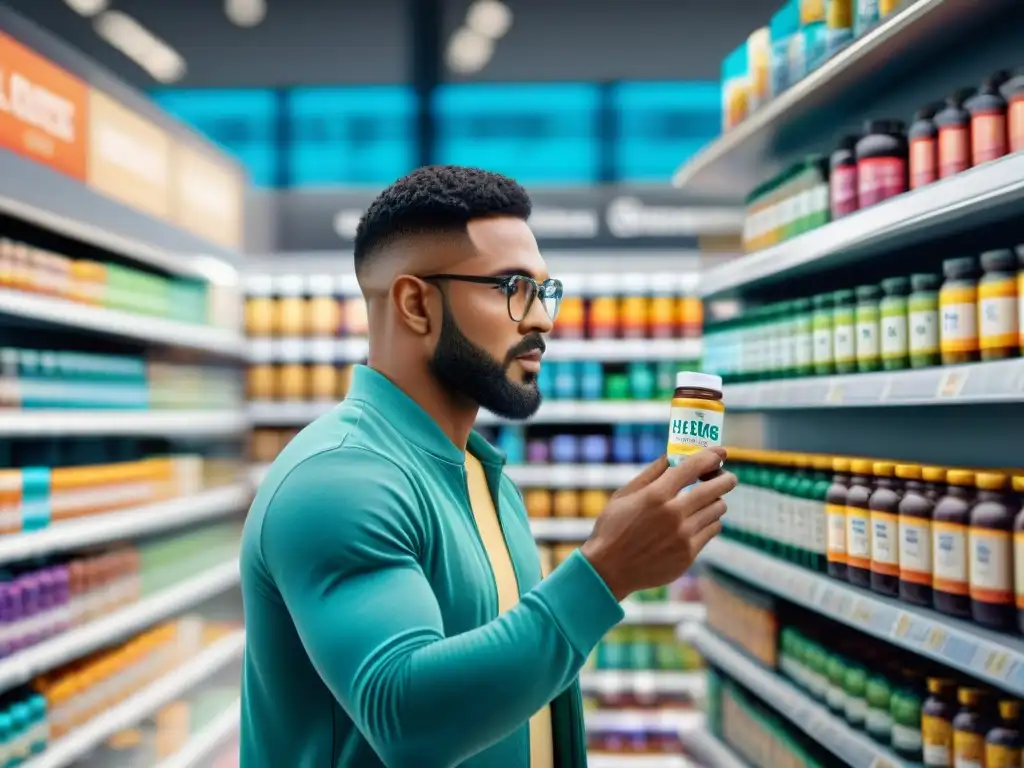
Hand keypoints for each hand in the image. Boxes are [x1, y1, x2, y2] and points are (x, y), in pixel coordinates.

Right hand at [580, 448, 734, 600]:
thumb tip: (673, 456)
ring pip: (717, 509)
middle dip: (725, 478)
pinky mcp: (689, 553)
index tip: (720, 452)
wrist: (609, 570)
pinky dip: (710, 521)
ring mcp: (683, 535)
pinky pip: (712, 529)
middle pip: (715, 488)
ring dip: (716, 501)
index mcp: (656, 494)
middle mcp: (673, 513)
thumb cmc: (613, 528)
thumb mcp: (624, 495)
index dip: (711, 456)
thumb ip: (651, 474)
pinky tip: (699, 520)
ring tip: (707, 501)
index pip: (694, 467)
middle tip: (726, 476)